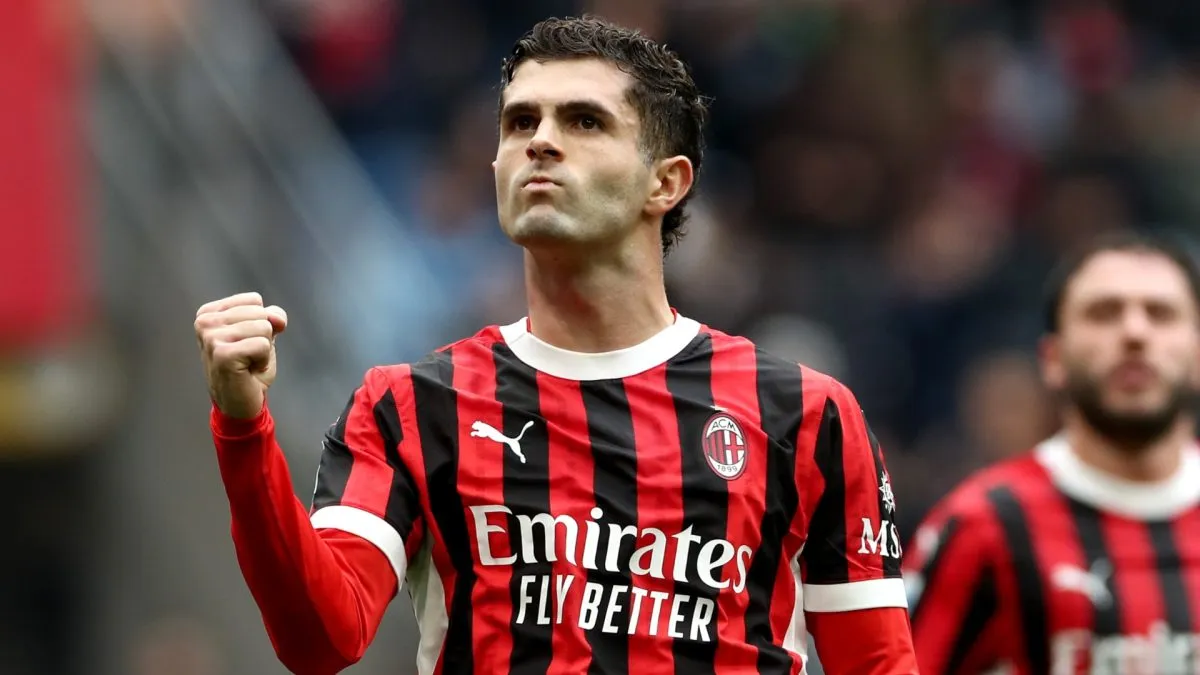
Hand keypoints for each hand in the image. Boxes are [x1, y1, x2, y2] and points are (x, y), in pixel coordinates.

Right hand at [195, 292, 287, 418]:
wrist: (240, 403)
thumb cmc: (249, 368)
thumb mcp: (262, 334)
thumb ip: (271, 317)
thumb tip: (277, 318)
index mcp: (208, 312)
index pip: (254, 300)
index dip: (260, 322)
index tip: (246, 342)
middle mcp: (205, 322)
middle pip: (260, 313)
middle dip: (263, 336)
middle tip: (247, 355)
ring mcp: (211, 337)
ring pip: (264, 327)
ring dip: (263, 350)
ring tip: (247, 363)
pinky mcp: (222, 354)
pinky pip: (263, 345)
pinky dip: (263, 360)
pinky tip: (248, 371)